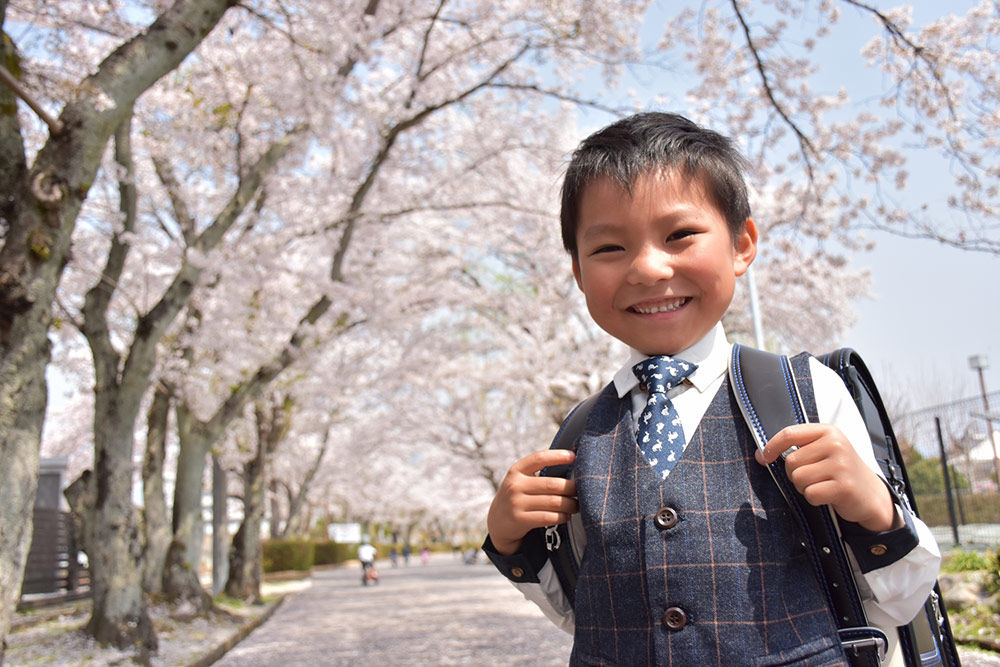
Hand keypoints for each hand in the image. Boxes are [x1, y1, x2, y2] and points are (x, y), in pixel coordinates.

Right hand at [487, 449, 578, 554]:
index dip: (557, 456)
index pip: (539, 458)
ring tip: (576, 506)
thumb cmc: (517, 498)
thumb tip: (571, 467)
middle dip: (572, 488)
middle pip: (552, 484)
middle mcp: (515, 485)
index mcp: (516, 471)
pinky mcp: (520, 520)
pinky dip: (562, 516)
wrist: (497, 523)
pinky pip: (548, 517)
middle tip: (581, 492)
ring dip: (570, 504)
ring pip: (553, 502)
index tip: (574, 456)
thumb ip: (538, 474)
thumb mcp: (520, 481)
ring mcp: (516, 503)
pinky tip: (566, 516)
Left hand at [756, 423, 896, 532]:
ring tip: (821, 485)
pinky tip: (828, 495)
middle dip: (795, 474)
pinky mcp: (844, 486)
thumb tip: (761, 455)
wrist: (871, 495)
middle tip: (814, 477)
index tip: (764, 457)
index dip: (772, 446)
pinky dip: (814, 499)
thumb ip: (797, 448)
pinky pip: (810, 493)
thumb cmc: (840, 471)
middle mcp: (836, 444)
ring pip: (798, 478)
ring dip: (804, 488)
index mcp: (828, 431)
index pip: (789, 433)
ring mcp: (841, 465)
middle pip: (791, 462)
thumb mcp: (823, 451)